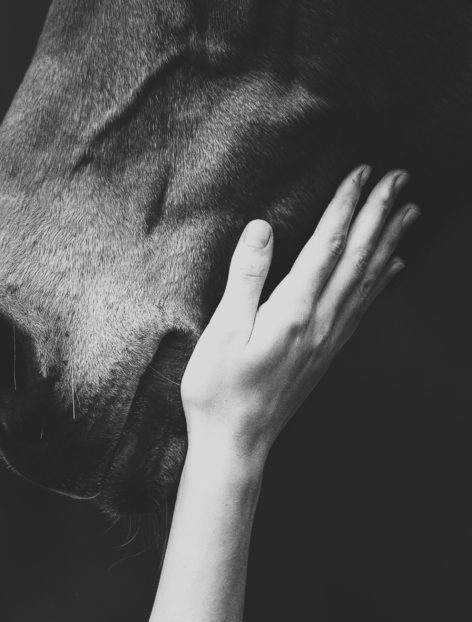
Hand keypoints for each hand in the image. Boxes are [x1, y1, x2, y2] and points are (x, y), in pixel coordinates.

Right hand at [180, 166, 417, 465]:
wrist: (235, 443)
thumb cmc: (218, 390)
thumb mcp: (220, 331)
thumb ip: (245, 278)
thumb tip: (261, 229)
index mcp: (292, 312)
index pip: (326, 248)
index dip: (345, 207)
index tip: (360, 173)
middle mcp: (319, 323)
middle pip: (356, 259)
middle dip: (378, 215)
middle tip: (399, 178)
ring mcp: (327, 340)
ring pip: (367, 282)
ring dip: (389, 243)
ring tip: (408, 213)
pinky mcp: (325, 354)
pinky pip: (362, 309)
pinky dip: (381, 283)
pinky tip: (392, 269)